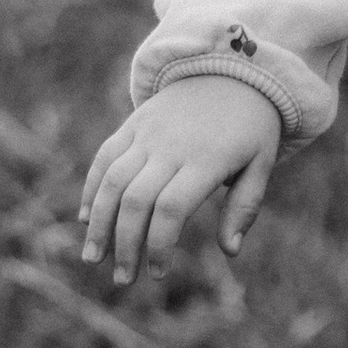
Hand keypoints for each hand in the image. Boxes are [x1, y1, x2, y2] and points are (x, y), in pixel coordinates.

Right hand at [79, 75, 282, 288]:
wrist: (232, 68)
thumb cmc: (251, 126)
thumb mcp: (261, 163)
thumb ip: (245, 207)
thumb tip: (230, 251)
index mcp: (206, 159)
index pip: (171, 208)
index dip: (158, 245)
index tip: (156, 274)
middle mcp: (171, 145)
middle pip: (136, 199)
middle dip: (124, 244)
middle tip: (123, 280)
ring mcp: (148, 132)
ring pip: (112, 179)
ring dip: (98, 222)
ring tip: (93, 259)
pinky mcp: (134, 123)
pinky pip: (105, 155)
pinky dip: (91, 187)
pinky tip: (86, 218)